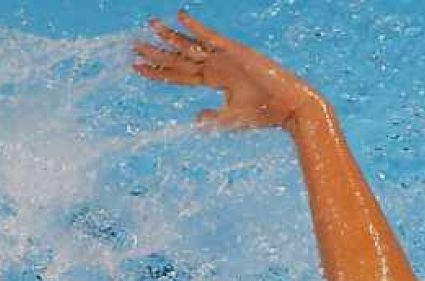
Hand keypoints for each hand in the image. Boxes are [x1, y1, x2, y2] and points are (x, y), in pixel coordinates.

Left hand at [132, 10, 318, 130]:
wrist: (291, 106)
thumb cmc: (266, 114)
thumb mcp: (233, 118)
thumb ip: (214, 117)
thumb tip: (194, 119)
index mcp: (215, 80)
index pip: (179, 74)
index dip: (158, 71)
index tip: (136, 66)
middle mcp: (216, 66)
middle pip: (179, 58)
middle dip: (156, 53)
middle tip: (134, 45)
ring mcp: (225, 57)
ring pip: (191, 46)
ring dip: (170, 36)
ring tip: (150, 26)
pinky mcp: (235, 51)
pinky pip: (211, 37)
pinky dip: (195, 27)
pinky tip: (180, 16)